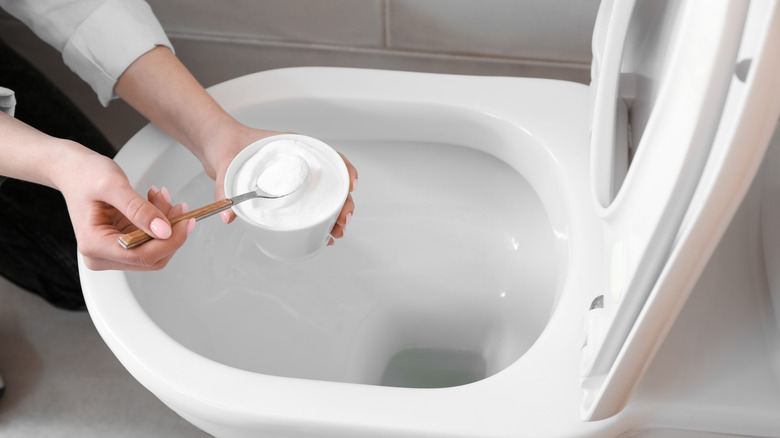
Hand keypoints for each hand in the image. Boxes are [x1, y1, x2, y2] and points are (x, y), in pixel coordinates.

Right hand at [56, 147, 191, 270]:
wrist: (74, 171)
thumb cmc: (86, 175)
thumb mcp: (114, 186)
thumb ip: (139, 210)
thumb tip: (164, 231)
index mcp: (94, 245)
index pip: (142, 256)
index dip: (170, 241)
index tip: (186, 221)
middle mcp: (101, 255)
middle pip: (151, 258)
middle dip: (170, 232)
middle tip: (178, 205)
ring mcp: (112, 252)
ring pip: (155, 250)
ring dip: (166, 225)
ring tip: (161, 197)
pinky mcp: (121, 245)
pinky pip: (150, 241)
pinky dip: (159, 222)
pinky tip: (156, 202)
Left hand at [203, 124, 357, 244]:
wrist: (216, 144)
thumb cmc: (226, 144)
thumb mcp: (225, 164)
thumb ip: (225, 189)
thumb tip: (229, 216)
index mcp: (293, 148)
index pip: (329, 156)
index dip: (345, 170)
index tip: (351, 186)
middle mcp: (298, 164)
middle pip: (332, 182)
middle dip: (343, 203)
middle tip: (342, 222)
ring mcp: (294, 179)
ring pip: (324, 197)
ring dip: (335, 215)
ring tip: (336, 234)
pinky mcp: (286, 192)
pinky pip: (308, 205)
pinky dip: (318, 220)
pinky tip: (323, 234)